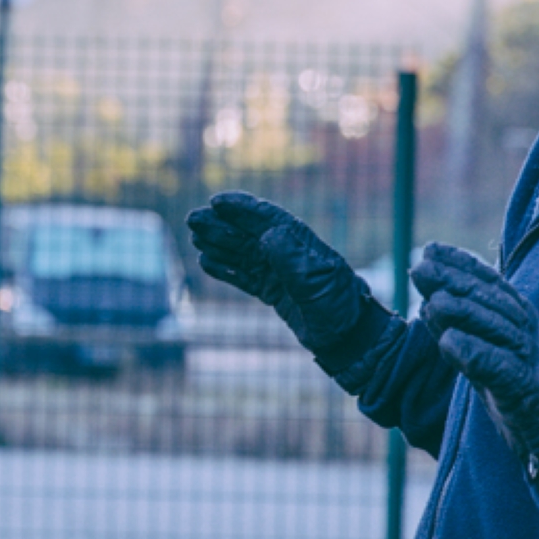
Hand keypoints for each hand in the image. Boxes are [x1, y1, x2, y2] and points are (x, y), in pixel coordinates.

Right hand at [187, 193, 393, 382]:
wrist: (345, 337)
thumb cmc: (337, 306)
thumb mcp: (316, 281)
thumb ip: (291, 258)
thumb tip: (268, 233)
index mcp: (299, 242)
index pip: (266, 217)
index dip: (242, 207)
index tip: (217, 201)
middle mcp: (286, 253)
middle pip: (247, 233)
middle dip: (220, 224)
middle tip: (193, 219)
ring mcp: (277, 272)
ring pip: (241, 253)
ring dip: (218, 244)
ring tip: (194, 237)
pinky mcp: (272, 291)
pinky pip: (243, 276)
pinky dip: (225, 270)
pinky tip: (206, 262)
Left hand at [411, 243, 538, 490]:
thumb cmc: (523, 385)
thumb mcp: (492, 349)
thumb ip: (464, 327)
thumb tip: (428, 302)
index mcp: (520, 318)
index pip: (490, 283)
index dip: (462, 264)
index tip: (432, 249)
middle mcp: (527, 331)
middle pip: (491, 300)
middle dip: (455, 280)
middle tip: (421, 268)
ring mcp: (529, 358)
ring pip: (495, 328)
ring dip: (463, 313)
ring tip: (433, 303)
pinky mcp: (526, 388)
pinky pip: (499, 368)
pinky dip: (474, 354)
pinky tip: (448, 344)